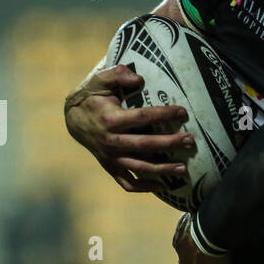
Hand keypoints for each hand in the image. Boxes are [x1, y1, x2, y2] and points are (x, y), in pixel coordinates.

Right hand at [64, 64, 195, 191]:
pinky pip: (127, 183)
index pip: (142, 117)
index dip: (163, 114)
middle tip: (189, 141)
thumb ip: (118, 74)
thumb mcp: (101, 80)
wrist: (73, 120)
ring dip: (163, 170)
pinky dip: (144, 188)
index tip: (182, 112)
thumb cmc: (92, 98)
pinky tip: (162, 185)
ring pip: (140, 168)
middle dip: (170, 143)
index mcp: (111, 119)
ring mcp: (111, 157)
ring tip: (184, 169)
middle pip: (145, 145)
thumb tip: (139, 80)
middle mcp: (112, 141)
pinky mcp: (110, 168)